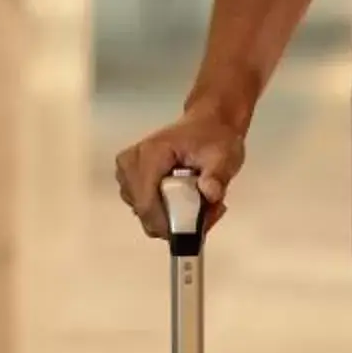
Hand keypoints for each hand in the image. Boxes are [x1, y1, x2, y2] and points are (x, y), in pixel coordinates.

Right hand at [114, 102, 249, 238]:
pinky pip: (144, 208)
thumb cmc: (212, 138)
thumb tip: (210, 193)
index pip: (146, 203)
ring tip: (198, 202)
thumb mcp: (223, 155)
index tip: (196, 228)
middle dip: (175, 221)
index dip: (168, 224)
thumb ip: (217, 175)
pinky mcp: (129, 179)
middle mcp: (131, 163)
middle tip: (206, 211)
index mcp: (151, 154)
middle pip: (144, 212)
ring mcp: (127, 172)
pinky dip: (166, 212)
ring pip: (145, 214)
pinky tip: (186, 200)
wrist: (206, 124)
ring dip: (173, 217)